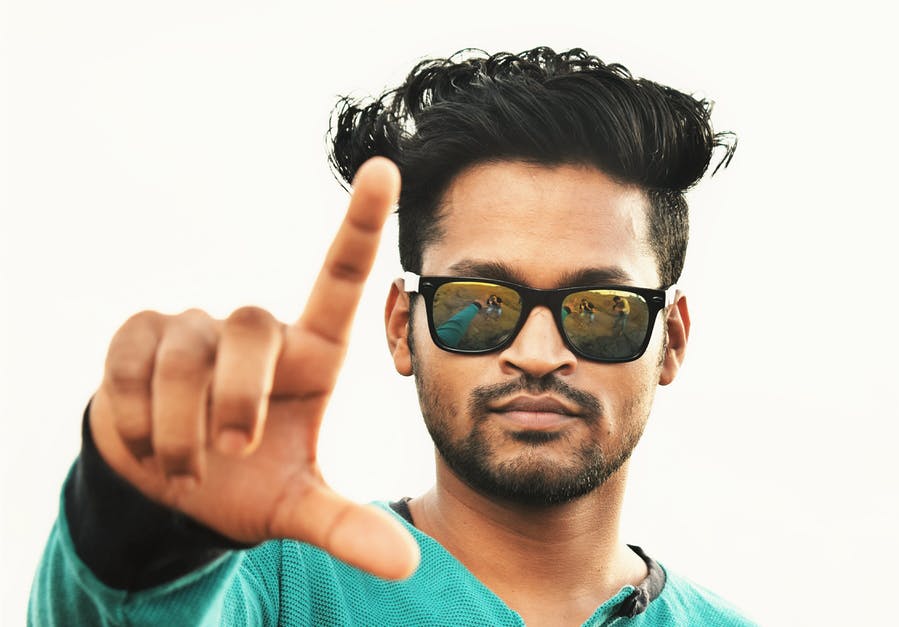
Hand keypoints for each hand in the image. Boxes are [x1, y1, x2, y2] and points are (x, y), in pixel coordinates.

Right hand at [89, 157, 418, 579]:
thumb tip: (408, 565)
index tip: (385, 166)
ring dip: (180, 425)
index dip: (360, 222)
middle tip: (233, 452)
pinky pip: (130, 360)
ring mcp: (195, 327)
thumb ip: (348, 528)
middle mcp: (256, 330)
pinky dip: (136, 415)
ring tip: (187, 463)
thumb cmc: (247, 484)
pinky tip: (145, 437)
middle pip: (250, 327)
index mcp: (310, 355)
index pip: (339, 278)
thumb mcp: (297, 509)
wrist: (170, 493)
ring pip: (184, 351)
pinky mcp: (137, 336)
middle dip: (237, 399)